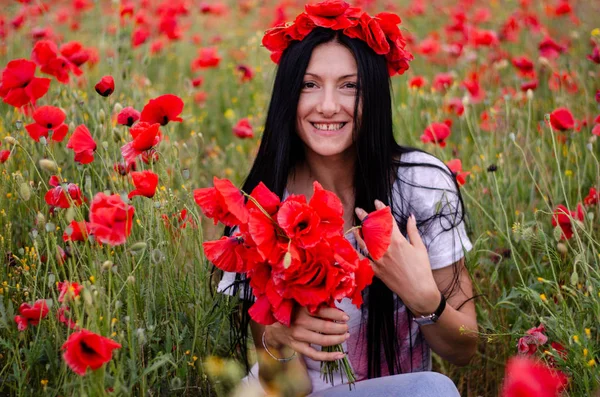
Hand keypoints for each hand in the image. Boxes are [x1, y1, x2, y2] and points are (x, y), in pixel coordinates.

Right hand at [264, 306, 349, 361]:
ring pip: (323, 341)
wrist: (272, 325)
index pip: (325, 312)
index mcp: (303, 308)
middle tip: (347, 327)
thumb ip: (316, 304)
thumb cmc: (290, 311)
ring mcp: (299, 336)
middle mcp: (301, 322)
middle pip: (327, 327)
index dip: (338, 314)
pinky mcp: (297, 347)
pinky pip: (315, 355)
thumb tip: (337, 307)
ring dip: (338, 339)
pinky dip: (329, 356)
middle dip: (341, 328)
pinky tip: (340, 355)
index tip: (346, 316)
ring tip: (345, 336)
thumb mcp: (301, 303)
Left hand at [353, 199, 440, 315]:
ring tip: (356, 225)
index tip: (377, 203)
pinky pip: (364, 257)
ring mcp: (379, 260)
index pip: (388, 221)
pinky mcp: (376, 270)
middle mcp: (386, 249)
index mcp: (398, 241)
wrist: (418, 291)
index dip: (381, 210)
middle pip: (373, 229)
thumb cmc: (422, 269)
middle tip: (360, 210)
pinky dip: (359, 249)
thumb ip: (413, 231)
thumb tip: (410, 217)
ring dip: (360, 232)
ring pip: (366, 242)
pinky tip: (356, 243)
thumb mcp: (420, 247)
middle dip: (366, 218)